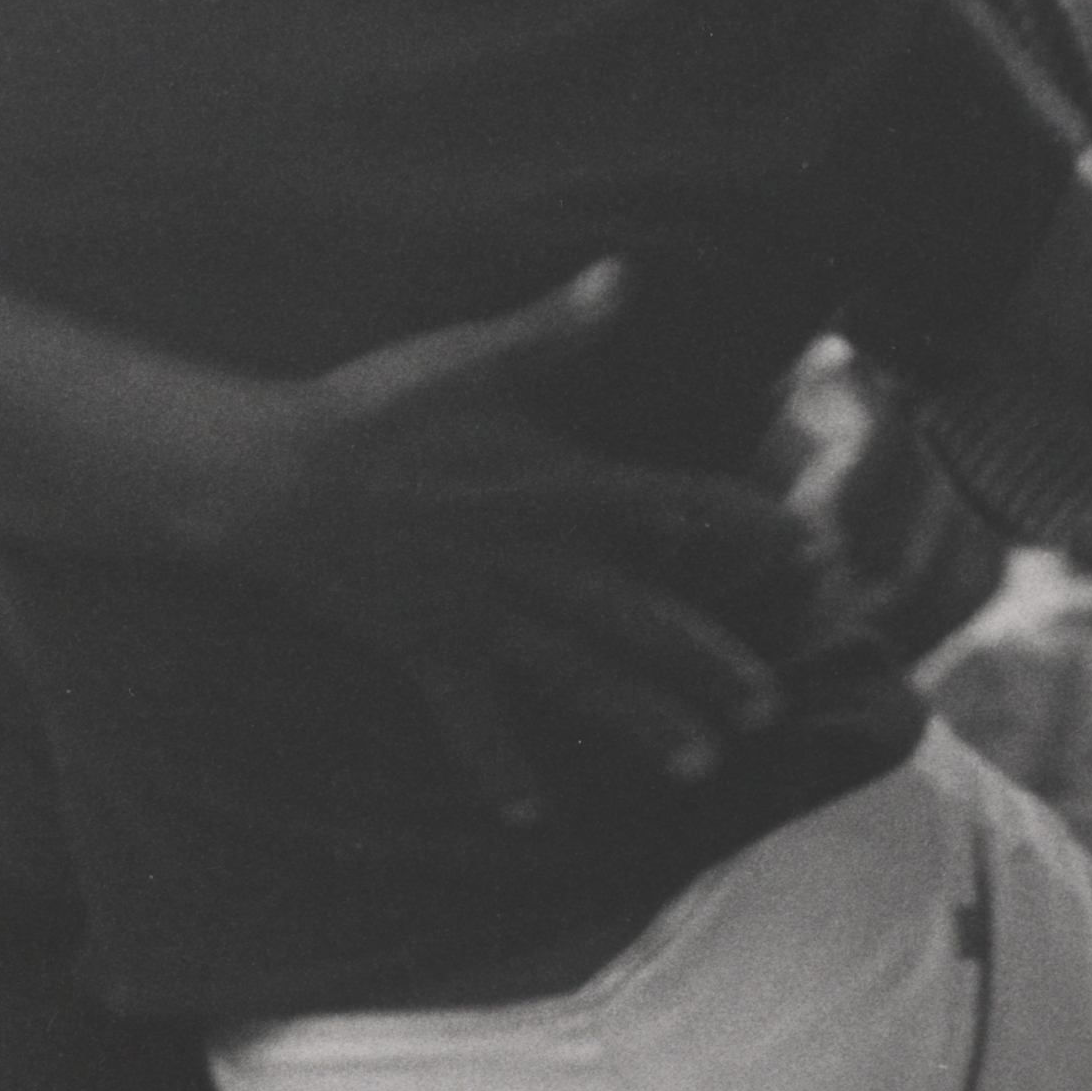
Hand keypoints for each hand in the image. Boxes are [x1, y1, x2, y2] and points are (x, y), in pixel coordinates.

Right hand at [196, 261, 810, 825]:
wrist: (280, 478)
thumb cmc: (380, 407)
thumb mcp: (474, 358)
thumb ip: (557, 327)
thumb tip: (622, 275)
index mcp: (560, 487)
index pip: (678, 506)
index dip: (747, 525)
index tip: (811, 549)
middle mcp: (536, 562)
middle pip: (643, 620)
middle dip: (710, 665)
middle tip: (768, 706)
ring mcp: (485, 616)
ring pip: (581, 679)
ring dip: (641, 723)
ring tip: (701, 765)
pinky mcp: (433, 652)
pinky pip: (473, 723)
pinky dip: (498, 769)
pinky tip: (531, 815)